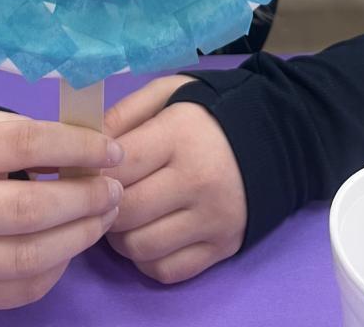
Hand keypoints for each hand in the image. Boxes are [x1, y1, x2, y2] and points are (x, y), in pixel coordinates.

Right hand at [0, 115, 124, 309]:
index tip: (112, 152)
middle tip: (113, 191)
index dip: (76, 147)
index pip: (25, 145)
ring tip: (103, 218)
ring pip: (26, 258)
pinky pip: (21, 289)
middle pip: (27, 210)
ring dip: (78, 238)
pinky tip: (72, 244)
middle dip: (83, 200)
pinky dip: (57, 269)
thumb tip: (97, 153)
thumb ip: (39, 139)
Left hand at [102, 75, 245, 284]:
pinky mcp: (222, 248)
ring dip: (119, 236)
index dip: (92, 170)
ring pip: (140, 247)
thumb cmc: (211, 112)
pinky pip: (166, 270)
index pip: (118, 166)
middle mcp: (197, 181)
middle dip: (103, 205)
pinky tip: (147, 234)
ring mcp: (212, 220)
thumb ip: (125, 113)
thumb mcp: (169, 93)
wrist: (277, 137)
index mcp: (180, 135)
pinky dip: (146, 259)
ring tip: (123, 214)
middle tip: (101, 194)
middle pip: (125, 211)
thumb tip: (85, 145)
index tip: (88, 167)